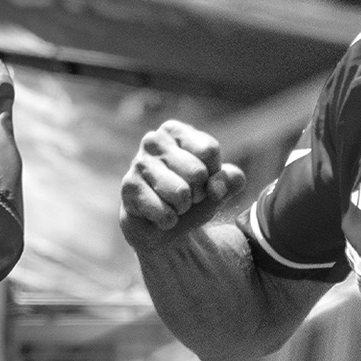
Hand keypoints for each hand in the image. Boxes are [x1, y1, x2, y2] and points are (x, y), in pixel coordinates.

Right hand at [120, 120, 244, 251]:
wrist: (164, 228)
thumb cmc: (192, 198)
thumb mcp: (220, 186)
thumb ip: (231, 180)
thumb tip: (216, 188)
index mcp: (176, 131)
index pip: (209, 151)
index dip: (213, 175)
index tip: (203, 181)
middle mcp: (154, 141)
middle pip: (197, 172)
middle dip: (198, 194)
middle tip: (186, 197)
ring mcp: (139, 163)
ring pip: (181, 193)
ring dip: (183, 208)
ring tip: (172, 205)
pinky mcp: (129, 188)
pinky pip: (164, 212)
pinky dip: (168, 221)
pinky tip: (159, 216)